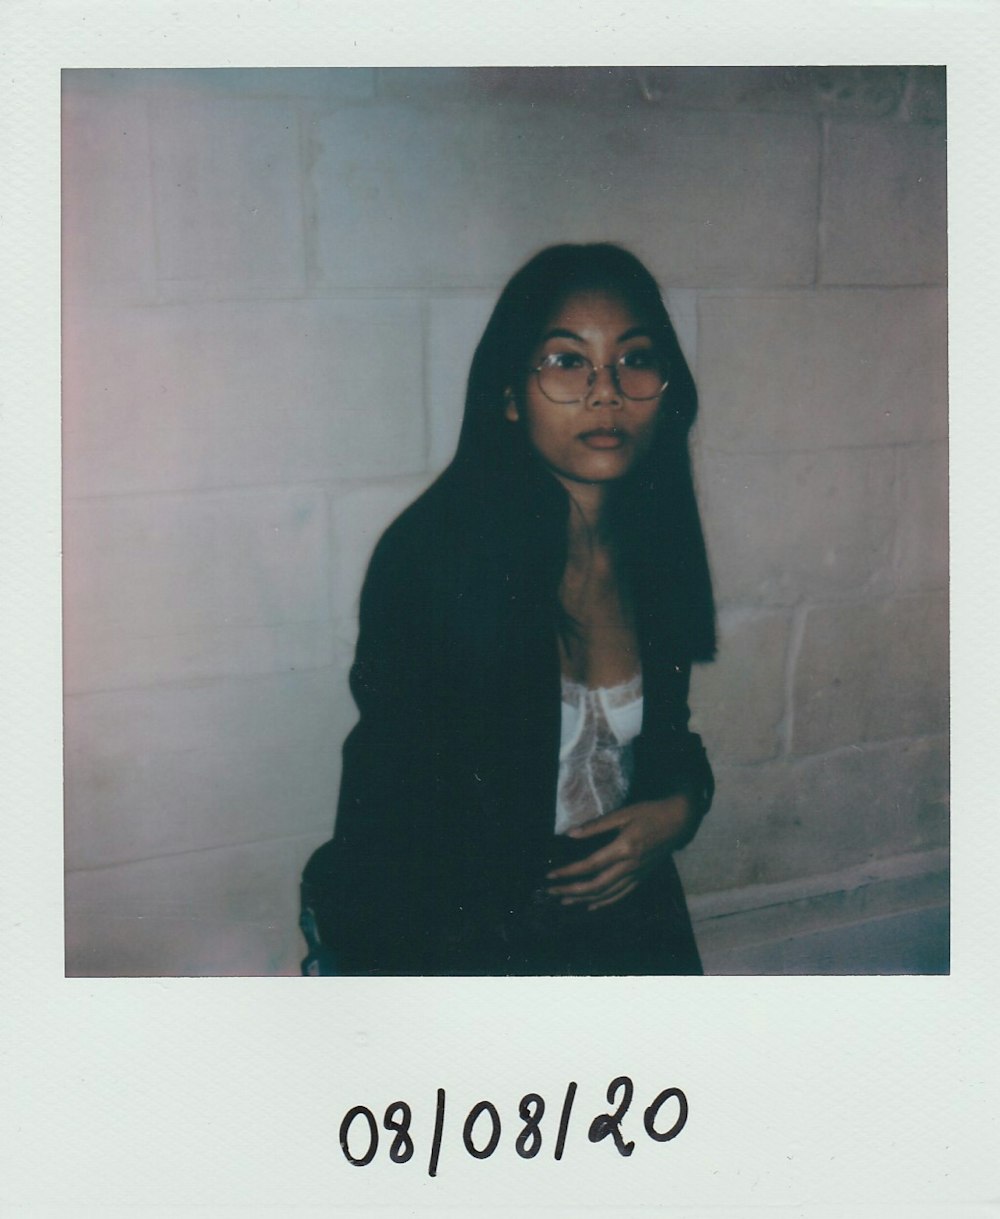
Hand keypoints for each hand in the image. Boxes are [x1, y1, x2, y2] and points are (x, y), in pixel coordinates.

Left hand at [545, 795, 695, 911]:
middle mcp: (630, 866)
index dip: (568, 873)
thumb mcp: (623, 813)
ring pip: (607, 894)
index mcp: (623, 848)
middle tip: (552, 892)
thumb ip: (596, 825)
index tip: (550, 875)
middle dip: (571, 891)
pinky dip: (604, 903)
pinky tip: (591, 906)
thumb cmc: (650, 812)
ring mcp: (637, 874)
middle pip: (596, 886)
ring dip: (584, 900)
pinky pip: (621, 895)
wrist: (679, 820)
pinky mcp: (642, 877)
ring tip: (565, 901)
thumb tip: (570, 834)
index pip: (590, 865)